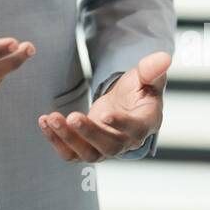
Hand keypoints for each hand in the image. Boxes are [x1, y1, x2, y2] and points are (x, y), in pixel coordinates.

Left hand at [37, 51, 169, 161]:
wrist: (125, 106)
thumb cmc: (138, 91)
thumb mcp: (146, 77)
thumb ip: (152, 69)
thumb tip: (165, 56)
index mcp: (143, 125)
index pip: (133, 129)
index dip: (120, 124)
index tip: (105, 113)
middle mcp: (125, 142)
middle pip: (108, 146)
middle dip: (89, 133)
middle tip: (72, 116)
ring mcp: (104, 148)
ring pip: (87, 153)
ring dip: (67, 138)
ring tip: (51, 118)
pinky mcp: (86, 148)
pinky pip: (70, 152)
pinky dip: (55, 140)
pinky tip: (44, 122)